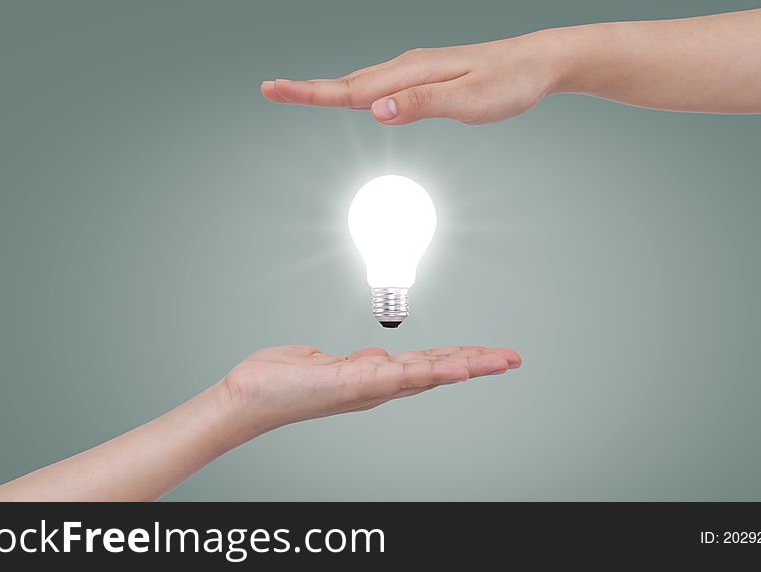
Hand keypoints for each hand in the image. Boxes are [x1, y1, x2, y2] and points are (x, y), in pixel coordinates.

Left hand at [220, 345, 520, 432]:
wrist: (248, 397)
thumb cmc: (279, 381)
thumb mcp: (327, 363)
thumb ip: (358, 361)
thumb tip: (379, 356)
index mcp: (373, 378)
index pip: (426, 366)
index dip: (460, 358)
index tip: (489, 353)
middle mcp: (377, 386)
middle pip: (437, 371)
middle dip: (477, 364)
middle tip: (512, 357)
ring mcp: (369, 387)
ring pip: (428, 374)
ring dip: (466, 365)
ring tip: (499, 360)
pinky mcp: (355, 383)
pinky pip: (400, 376)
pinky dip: (432, 371)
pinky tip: (457, 366)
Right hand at [261, 32, 561, 124]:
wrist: (536, 63)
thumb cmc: (507, 83)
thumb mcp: (468, 101)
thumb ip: (421, 105)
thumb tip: (376, 111)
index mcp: (411, 73)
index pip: (350, 88)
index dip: (309, 92)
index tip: (274, 89)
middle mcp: (407, 67)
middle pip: (346, 83)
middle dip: (307, 89)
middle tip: (270, 90)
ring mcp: (414, 71)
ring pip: (361, 83)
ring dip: (327, 89)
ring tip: (297, 93)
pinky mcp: (424, 77)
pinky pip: (380, 86)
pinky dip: (355, 92)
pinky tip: (353, 98)